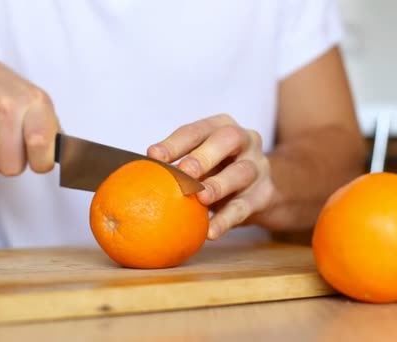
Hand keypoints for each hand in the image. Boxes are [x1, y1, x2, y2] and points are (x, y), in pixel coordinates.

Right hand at [0, 53, 59, 174]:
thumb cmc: (9, 93)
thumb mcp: (37, 103)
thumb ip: (52, 133)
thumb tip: (70, 159)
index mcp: (34, 102)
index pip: (41, 144)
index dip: (42, 162)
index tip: (40, 160)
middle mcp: (8, 107)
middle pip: (13, 167)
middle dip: (15, 164)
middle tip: (14, 147)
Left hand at [148, 114, 274, 239]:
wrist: (261, 189)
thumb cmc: (218, 170)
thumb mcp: (201, 161)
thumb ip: (175, 165)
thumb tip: (131, 179)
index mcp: (221, 126)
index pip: (197, 130)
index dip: (175, 142)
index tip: (153, 155)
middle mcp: (246, 139)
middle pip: (229, 138)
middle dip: (205, 154)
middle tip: (185, 171)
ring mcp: (259, 166)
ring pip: (242, 172)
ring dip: (220, 184)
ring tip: (201, 197)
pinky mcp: (265, 194)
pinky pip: (245, 207)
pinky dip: (227, 220)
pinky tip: (210, 232)